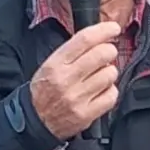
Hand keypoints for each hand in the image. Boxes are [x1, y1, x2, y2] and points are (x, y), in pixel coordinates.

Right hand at [29, 23, 122, 138]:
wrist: (35, 121)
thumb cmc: (46, 89)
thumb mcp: (50, 65)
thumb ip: (73, 51)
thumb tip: (101, 38)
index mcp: (55, 64)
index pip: (84, 39)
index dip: (104, 31)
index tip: (114, 28)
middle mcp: (66, 79)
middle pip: (102, 55)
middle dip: (110, 51)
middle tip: (107, 55)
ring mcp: (77, 98)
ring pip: (110, 74)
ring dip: (109, 73)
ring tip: (99, 77)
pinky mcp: (86, 114)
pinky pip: (112, 95)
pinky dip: (110, 92)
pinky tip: (100, 92)